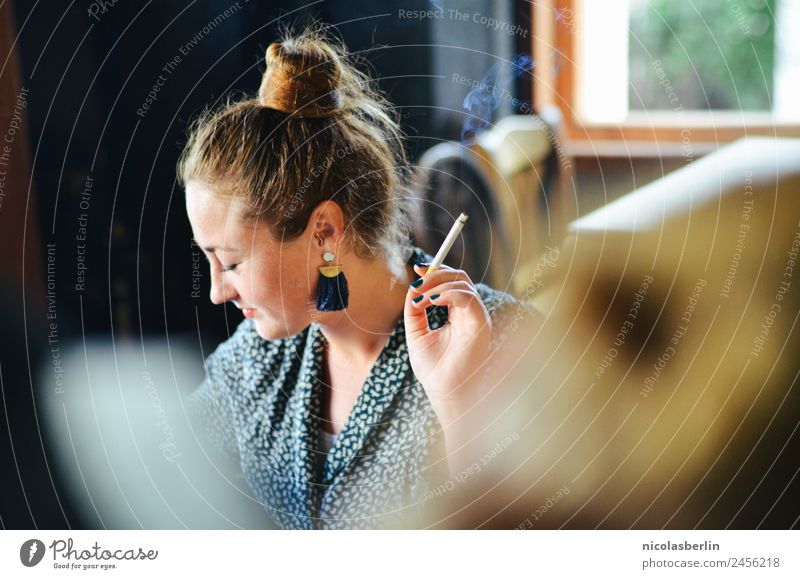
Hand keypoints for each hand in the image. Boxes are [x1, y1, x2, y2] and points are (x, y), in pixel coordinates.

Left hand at [404, 263, 491, 420]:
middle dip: (436, 274)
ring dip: (437, 285)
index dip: (436, 272)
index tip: (417, 268)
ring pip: (463, 283)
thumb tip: (414, 287)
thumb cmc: (433, 369)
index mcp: (459, 315)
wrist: (443, 392)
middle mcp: (471, 314)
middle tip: (417, 282)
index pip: (453, 283)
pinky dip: (446, 294)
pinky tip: (430, 302)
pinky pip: (467, 297)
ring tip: (419, 300)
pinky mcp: (481, 324)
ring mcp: (478, 318)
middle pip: (460, 277)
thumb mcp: (417, 333)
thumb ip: (415, 309)